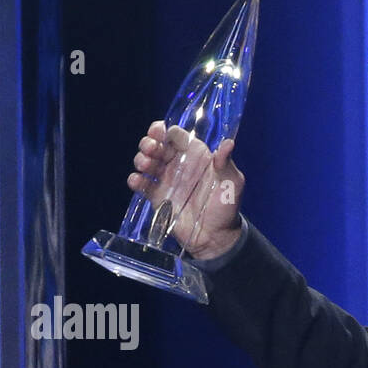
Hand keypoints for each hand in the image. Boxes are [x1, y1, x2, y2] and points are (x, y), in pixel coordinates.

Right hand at [127, 120, 245, 259]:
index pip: (176, 136)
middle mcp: (179, 164)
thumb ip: (226, 163)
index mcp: (196, 155)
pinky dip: (135, 180)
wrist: (216, 237)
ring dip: (141, 159)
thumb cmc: (226, 207)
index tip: (160, 132)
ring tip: (145, 165)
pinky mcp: (157, 197)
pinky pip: (141, 184)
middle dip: (149, 142)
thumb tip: (229, 142)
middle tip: (151, 148)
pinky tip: (137, 181)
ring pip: (146, 161)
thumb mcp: (232, 183)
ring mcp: (166, 180)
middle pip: (157, 145)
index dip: (166, 131)